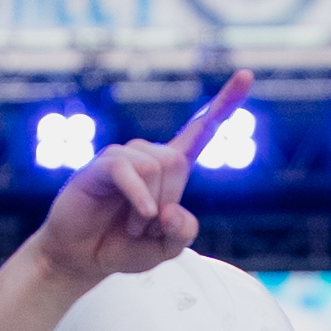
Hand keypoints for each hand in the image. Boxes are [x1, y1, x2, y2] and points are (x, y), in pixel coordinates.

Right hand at [32, 76, 248, 288]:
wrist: (82, 257)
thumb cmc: (123, 247)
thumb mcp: (166, 250)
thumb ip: (182, 233)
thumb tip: (171, 209)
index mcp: (171, 169)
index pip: (201, 129)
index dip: (224, 103)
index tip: (247, 73)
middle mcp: (147, 156)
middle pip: (176, 161)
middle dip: (168, 199)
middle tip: (146, 226)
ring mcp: (122, 158)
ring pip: (155, 166)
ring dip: (149, 207)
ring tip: (132, 225)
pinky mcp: (100, 166)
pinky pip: (127, 170)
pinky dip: (139, 197)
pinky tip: (141, 216)